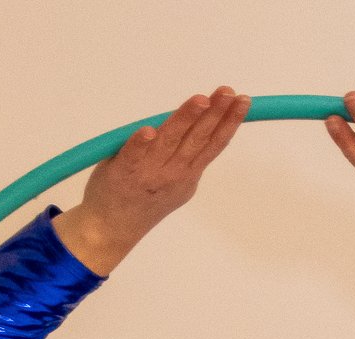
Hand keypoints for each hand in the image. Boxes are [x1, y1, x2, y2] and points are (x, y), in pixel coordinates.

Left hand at [70, 87, 249, 260]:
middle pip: (197, 139)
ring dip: (185, 119)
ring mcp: (148, 172)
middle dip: (215, 115)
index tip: (241, 100)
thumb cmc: (144, 198)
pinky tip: (148, 131)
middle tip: (228, 93)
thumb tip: (203, 117)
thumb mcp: (176, 180)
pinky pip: (132, 156)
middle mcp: (172, 172)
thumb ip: (187, 154)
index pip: (213, 144)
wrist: (113, 228)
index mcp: (187, 172)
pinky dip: (139, 144)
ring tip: (201, 101)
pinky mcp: (122, 171)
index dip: (229, 122)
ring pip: (170, 141)